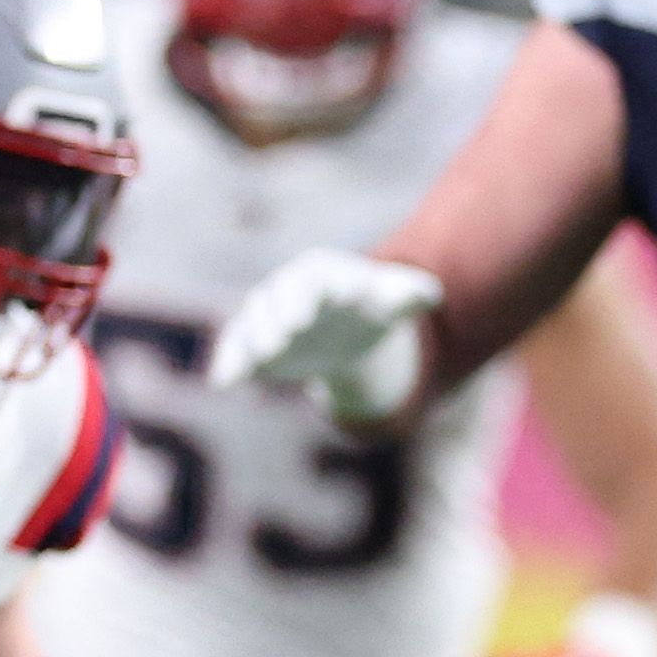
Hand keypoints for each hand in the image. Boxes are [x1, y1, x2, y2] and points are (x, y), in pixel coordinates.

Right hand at [206, 251, 444, 427]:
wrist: (349, 328)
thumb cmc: (375, 306)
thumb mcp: (399, 298)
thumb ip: (413, 294)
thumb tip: (432, 294)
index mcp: (323, 275)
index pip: (311, 281)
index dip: (305, 297)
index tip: (303, 319)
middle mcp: (289, 290)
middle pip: (277, 300)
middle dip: (276, 318)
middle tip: (278, 342)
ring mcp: (270, 315)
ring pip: (254, 324)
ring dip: (251, 342)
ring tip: (256, 363)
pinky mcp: (258, 342)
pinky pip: (238, 349)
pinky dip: (230, 362)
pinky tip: (224, 382)